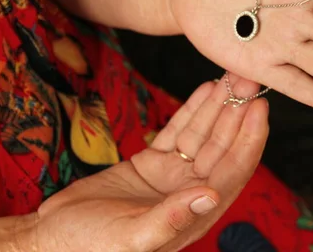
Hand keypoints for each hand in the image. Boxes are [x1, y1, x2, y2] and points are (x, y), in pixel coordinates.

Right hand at [32, 78, 267, 251]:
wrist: (53, 237)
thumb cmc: (88, 247)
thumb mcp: (131, 237)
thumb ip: (171, 218)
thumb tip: (210, 197)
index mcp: (193, 214)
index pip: (232, 171)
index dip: (249, 139)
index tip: (259, 108)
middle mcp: (189, 193)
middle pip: (222, 146)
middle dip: (237, 113)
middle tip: (248, 79)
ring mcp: (171, 177)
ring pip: (202, 135)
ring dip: (218, 107)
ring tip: (231, 77)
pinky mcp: (151, 164)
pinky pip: (178, 132)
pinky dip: (191, 111)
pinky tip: (206, 91)